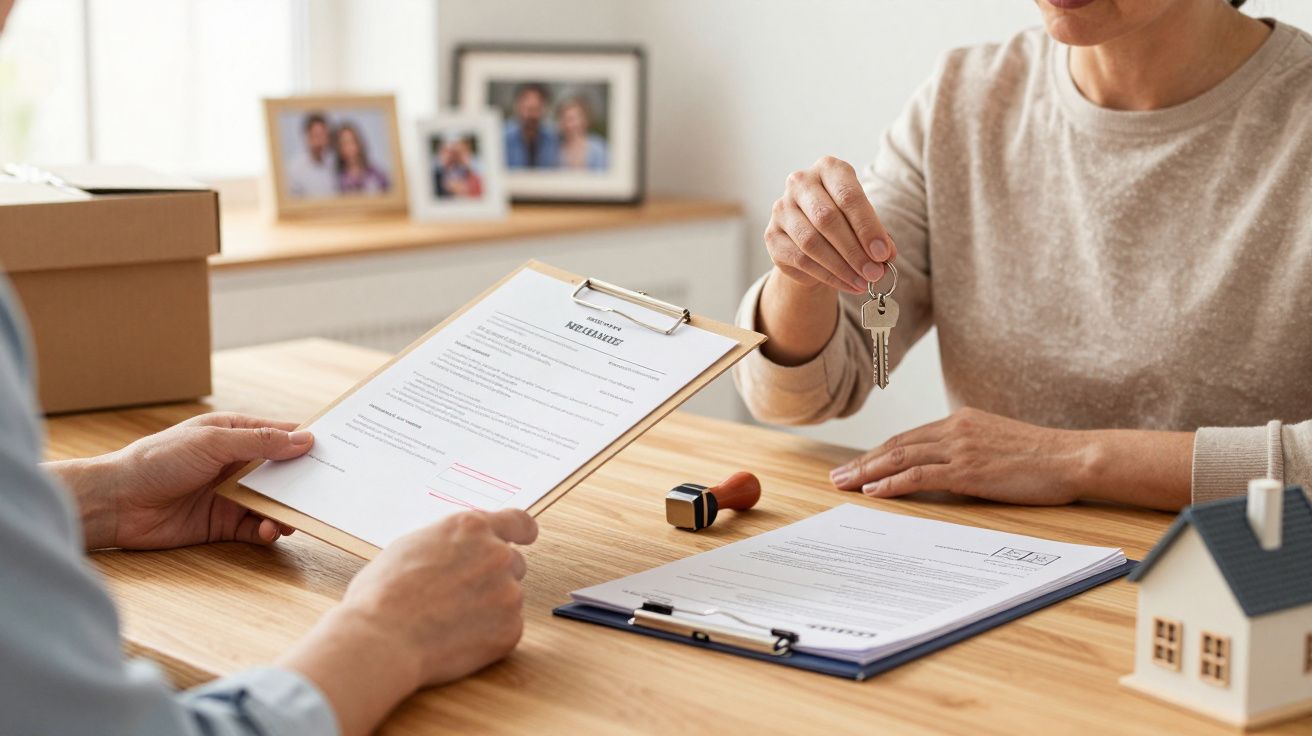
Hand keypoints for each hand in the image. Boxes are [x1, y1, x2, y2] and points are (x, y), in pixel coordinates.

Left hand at [54, 412, 312, 549]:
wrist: (117, 502)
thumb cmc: (158, 460)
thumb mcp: (214, 442)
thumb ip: (260, 443)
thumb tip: (304, 440)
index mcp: (234, 433)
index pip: (280, 434)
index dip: (307, 441)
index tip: (338, 450)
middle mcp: (236, 463)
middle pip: (282, 471)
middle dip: (304, 480)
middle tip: (328, 490)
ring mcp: (231, 494)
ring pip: (273, 501)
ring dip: (287, 509)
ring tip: (294, 517)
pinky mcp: (223, 523)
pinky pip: (256, 527)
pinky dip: (268, 530)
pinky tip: (271, 530)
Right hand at [281, 509, 537, 735]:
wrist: (381, 638)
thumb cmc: (382, 593)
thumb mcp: (411, 545)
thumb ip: (448, 542)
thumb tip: (458, 549)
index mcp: (472, 527)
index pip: (517, 521)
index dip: (522, 531)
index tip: (526, 537)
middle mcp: (497, 554)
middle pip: (514, 563)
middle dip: (494, 577)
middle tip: (460, 597)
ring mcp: (508, 592)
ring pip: (508, 598)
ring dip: (489, 607)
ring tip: (449, 620)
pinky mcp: (510, 628)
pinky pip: (506, 629)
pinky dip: (487, 636)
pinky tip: (455, 640)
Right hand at [766, 156, 898, 294]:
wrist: (811, 238)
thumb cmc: (844, 222)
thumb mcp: (863, 222)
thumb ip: (875, 234)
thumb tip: (886, 255)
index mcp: (828, 169)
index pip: (848, 196)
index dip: (867, 227)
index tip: (883, 253)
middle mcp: (800, 183)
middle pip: (827, 219)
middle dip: (855, 250)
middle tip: (874, 273)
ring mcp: (782, 208)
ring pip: (812, 241)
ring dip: (841, 267)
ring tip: (863, 282)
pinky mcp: (772, 235)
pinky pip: (801, 259)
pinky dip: (827, 275)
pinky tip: (847, 284)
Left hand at [829, 408, 1088, 504]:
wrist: (1072, 457)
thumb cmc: (1041, 457)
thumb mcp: (996, 445)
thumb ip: (968, 450)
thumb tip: (947, 469)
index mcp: (960, 421)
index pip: (908, 437)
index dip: (878, 452)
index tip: (857, 465)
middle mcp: (955, 429)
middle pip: (896, 445)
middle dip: (863, 462)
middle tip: (837, 476)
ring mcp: (960, 448)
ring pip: (900, 457)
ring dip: (868, 472)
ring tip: (845, 484)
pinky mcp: (968, 469)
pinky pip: (920, 474)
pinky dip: (892, 482)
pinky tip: (874, 491)